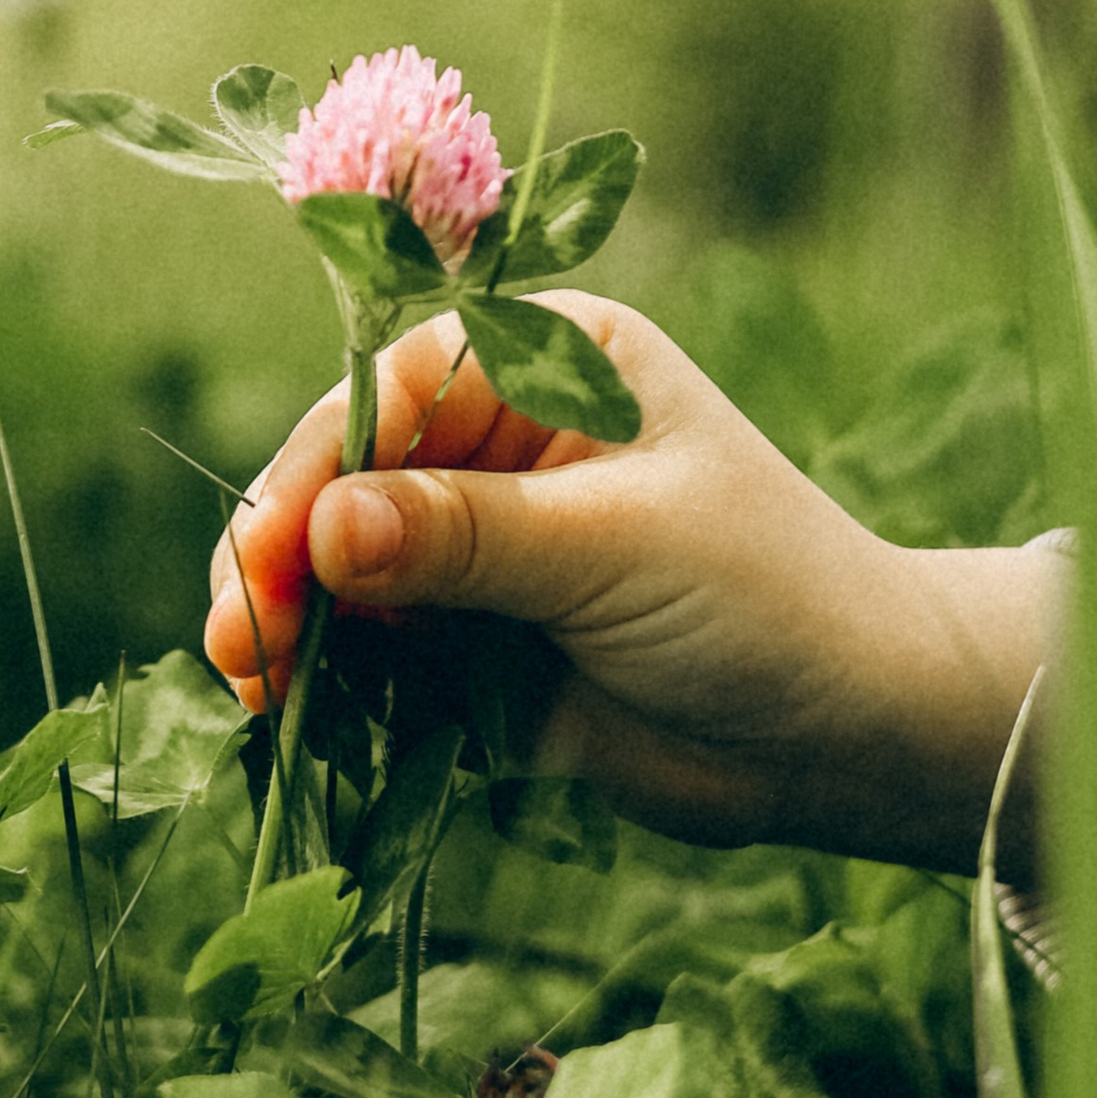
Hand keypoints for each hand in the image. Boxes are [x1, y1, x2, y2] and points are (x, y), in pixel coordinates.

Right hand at [204, 295, 1056, 869]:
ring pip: (344, 568)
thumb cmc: (767, 600)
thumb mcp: (615, 551)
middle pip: (347, 478)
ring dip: (294, 622)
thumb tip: (324, 528)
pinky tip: (293, 715)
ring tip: (256, 688)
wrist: (852, 735)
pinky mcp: (475, 641)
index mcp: (547, 362)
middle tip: (244, 641)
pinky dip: (329, 678)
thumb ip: (466, 541)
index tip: (275, 554)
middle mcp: (501, 439)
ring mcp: (483, 545)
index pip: (390, 392)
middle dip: (288, 554)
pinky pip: (374, 648)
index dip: (318, 469)